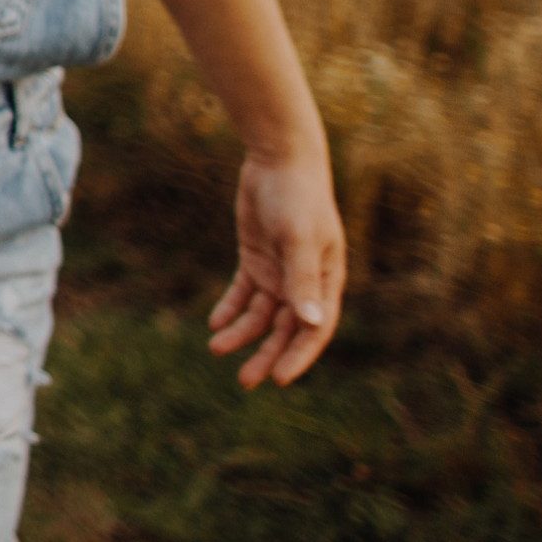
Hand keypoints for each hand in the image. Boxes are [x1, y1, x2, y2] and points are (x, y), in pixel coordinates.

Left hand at [210, 146, 347, 386]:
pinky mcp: (257, 258)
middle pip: (286, 329)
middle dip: (266, 354)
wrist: (279, 160)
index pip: (314, 330)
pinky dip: (230, 308)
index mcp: (326, 281)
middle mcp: (304, 281)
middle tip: (246, 381)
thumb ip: (302, 279)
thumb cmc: (298, 197)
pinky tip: (215, 324)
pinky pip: (243, 292)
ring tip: (216, 348)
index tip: (278, 379)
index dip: (298, 356)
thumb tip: (309, 323)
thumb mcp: (300, 238)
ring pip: (261, 314)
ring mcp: (279, 271)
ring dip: (242, 333)